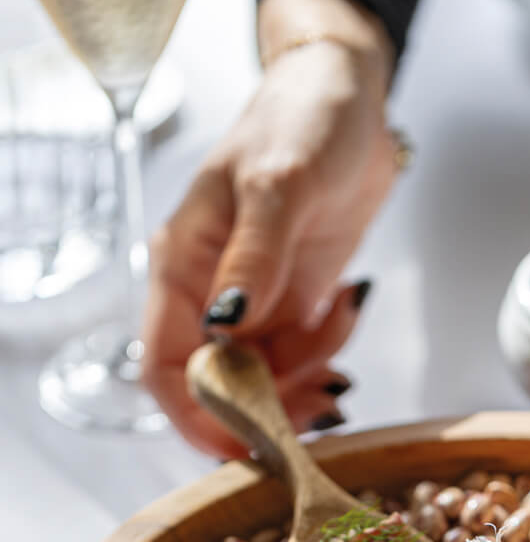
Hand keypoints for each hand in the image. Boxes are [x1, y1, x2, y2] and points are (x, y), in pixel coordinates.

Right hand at [143, 0, 395, 456]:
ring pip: (269, 383)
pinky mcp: (294, 303)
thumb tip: (223, 328)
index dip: (197, 417)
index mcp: (184, 268)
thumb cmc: (302, 121)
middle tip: (319, 401)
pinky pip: (306, 359)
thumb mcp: (277, 185)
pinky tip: (346, 306)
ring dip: (308, 380)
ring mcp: (256, 304)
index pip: (167, 368)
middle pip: (222, 390)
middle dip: (268, 407)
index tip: (243, 443)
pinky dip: (330, 352)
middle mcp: (213, 295)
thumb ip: (253, 260)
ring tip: (339, 332)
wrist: (351, 98)